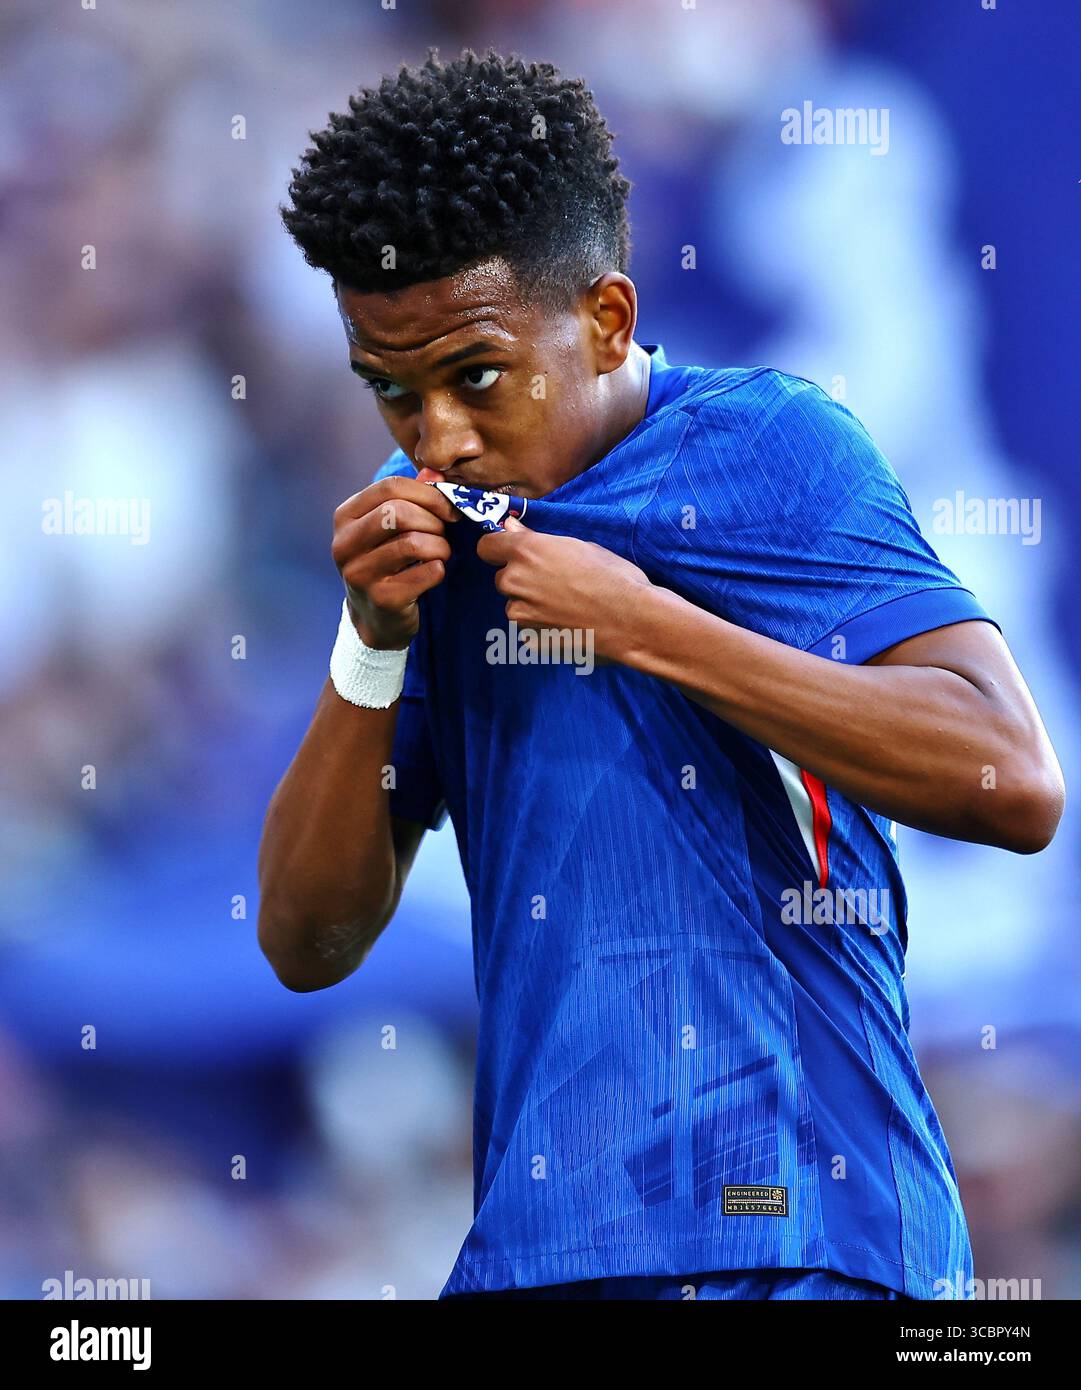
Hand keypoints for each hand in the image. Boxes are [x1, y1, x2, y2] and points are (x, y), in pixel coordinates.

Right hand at [331, 476, 459, 648]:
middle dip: (433, 520)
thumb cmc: (388, 562)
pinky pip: (427, 573)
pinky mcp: (382, 599)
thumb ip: (413, 496)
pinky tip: (434, 573)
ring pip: (414, 543)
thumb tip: (436, 473)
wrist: (376, 617)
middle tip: (444, 532)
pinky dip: (440, 569)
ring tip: (441, 552)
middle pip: (399, 513)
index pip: (390, 487)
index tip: (448, 507)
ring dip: (440, 546)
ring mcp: (360, 574)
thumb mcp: (392, 526)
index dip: (428, 493)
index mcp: (345, 517)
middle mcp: (345, 544)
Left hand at [476, 516, 652, 664]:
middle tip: (555, 580)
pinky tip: (567, 622)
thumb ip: (537, 540)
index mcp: (526, 551)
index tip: (513, 552)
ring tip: (566, 603)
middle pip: (503, 577)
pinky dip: (541, 624)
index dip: (499, 548)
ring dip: (531, 602)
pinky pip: (527, 626)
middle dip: (521, 577)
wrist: (631, 620)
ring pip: (515, 603)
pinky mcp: (530, 637)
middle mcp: (515, 580)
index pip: (486, 546)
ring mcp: (521, 612)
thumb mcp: (578, 546)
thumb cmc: (613, 576)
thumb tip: (510, 527)